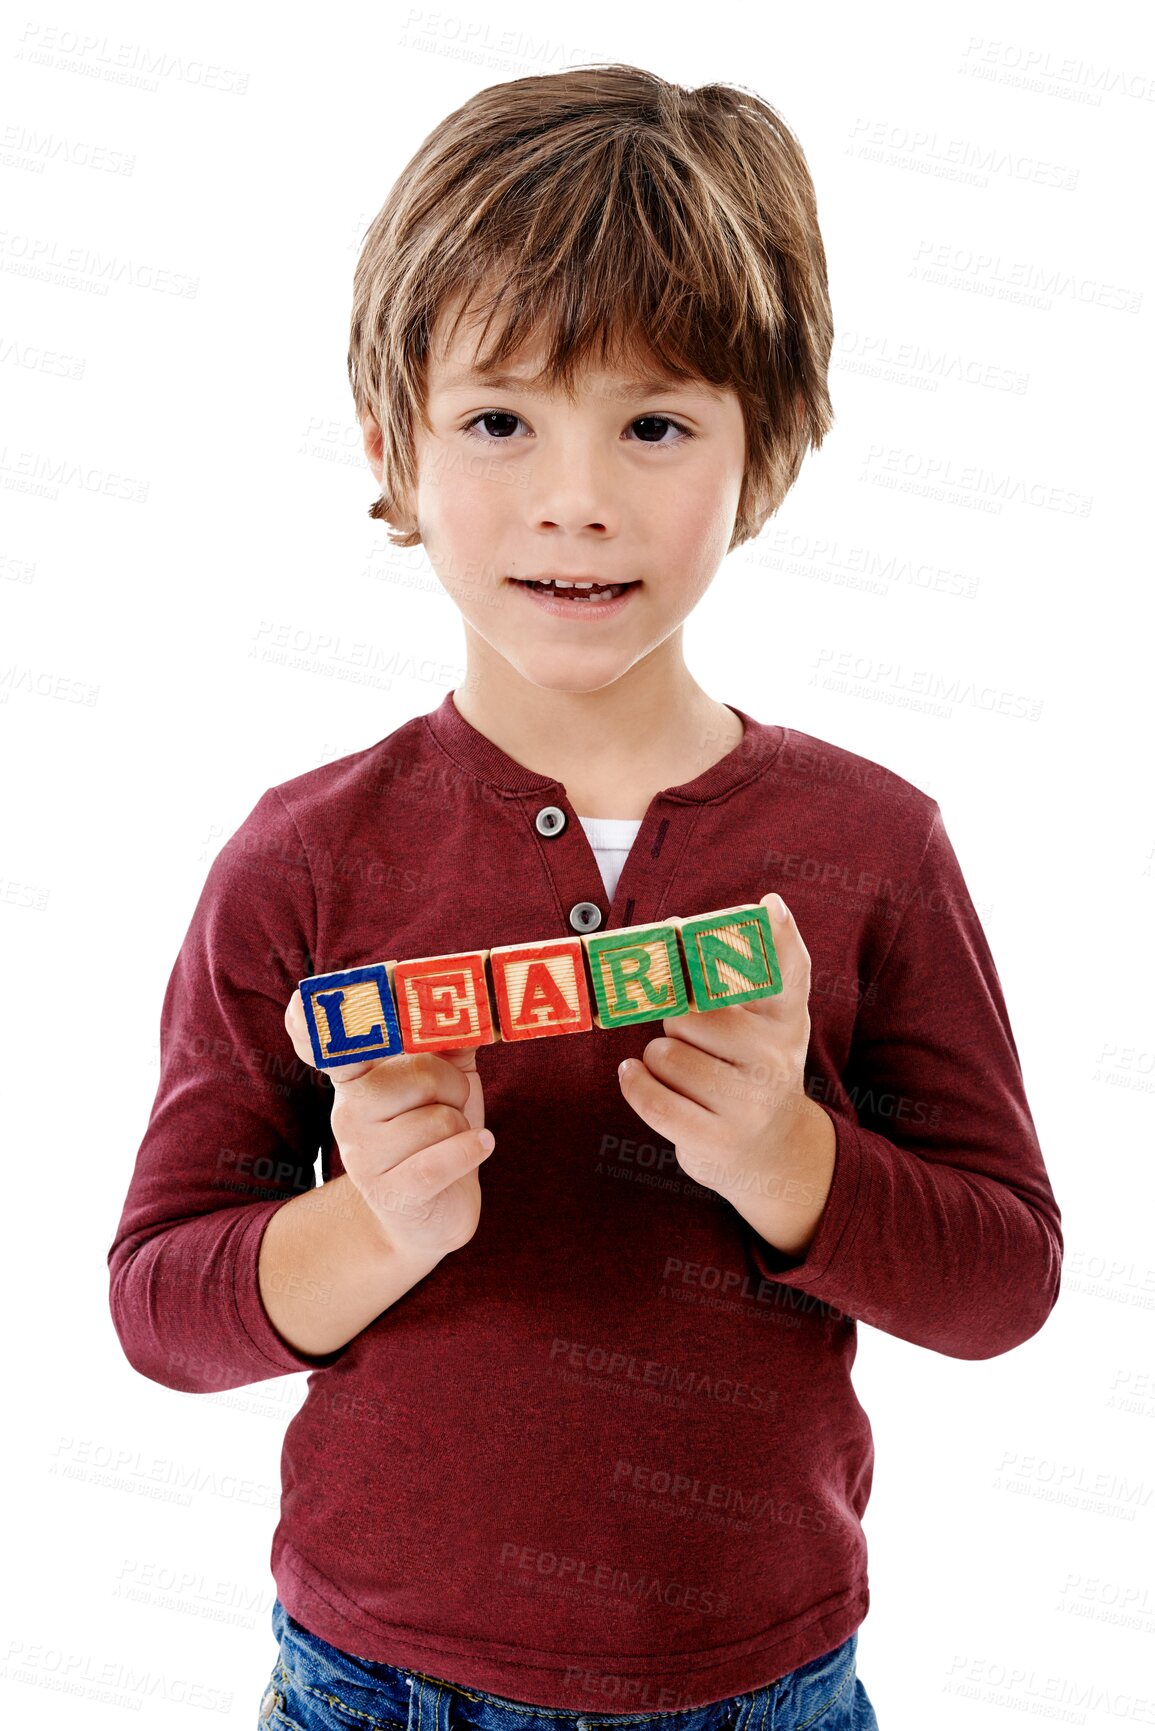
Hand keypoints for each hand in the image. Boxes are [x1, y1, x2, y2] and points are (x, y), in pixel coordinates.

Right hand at [284, 990, 494, 1263]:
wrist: (432, 1209)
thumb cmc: (436, 1130)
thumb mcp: (444, 1076)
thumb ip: (448, 1033)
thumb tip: (469, 995)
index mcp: (356, 1074)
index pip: (327, 1040)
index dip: (317, 1019)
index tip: (308, 998)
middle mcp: (349, 1111)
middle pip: (420, 1074)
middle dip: (454, 1088)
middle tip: (449, 1106)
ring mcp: (363, 1155)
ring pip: (441, 1118)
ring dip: (463, 1127)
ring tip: (449, 1140)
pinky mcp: (390, 1193)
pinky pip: (442, 1159)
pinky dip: (471, 1150)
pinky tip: (479, 1147)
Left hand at [616, 893, 835, 1259]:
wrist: (771, 1150)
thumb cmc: (751, 1064)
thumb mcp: (765, 1017)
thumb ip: (742, 968)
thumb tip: (697, 917)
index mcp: (786, 1020)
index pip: (788, 973)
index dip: (778, 937)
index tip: (768, 905)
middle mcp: (776, 1059)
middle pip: (690, 1013)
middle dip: (676, 1020)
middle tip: (692, 1036)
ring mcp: (749, 1104)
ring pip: (665, 1054)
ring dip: (656, 1057)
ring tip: (678, 1067)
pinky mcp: (715, 1139)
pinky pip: (653, 1098)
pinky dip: (634, 1082)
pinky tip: (635, 1075)